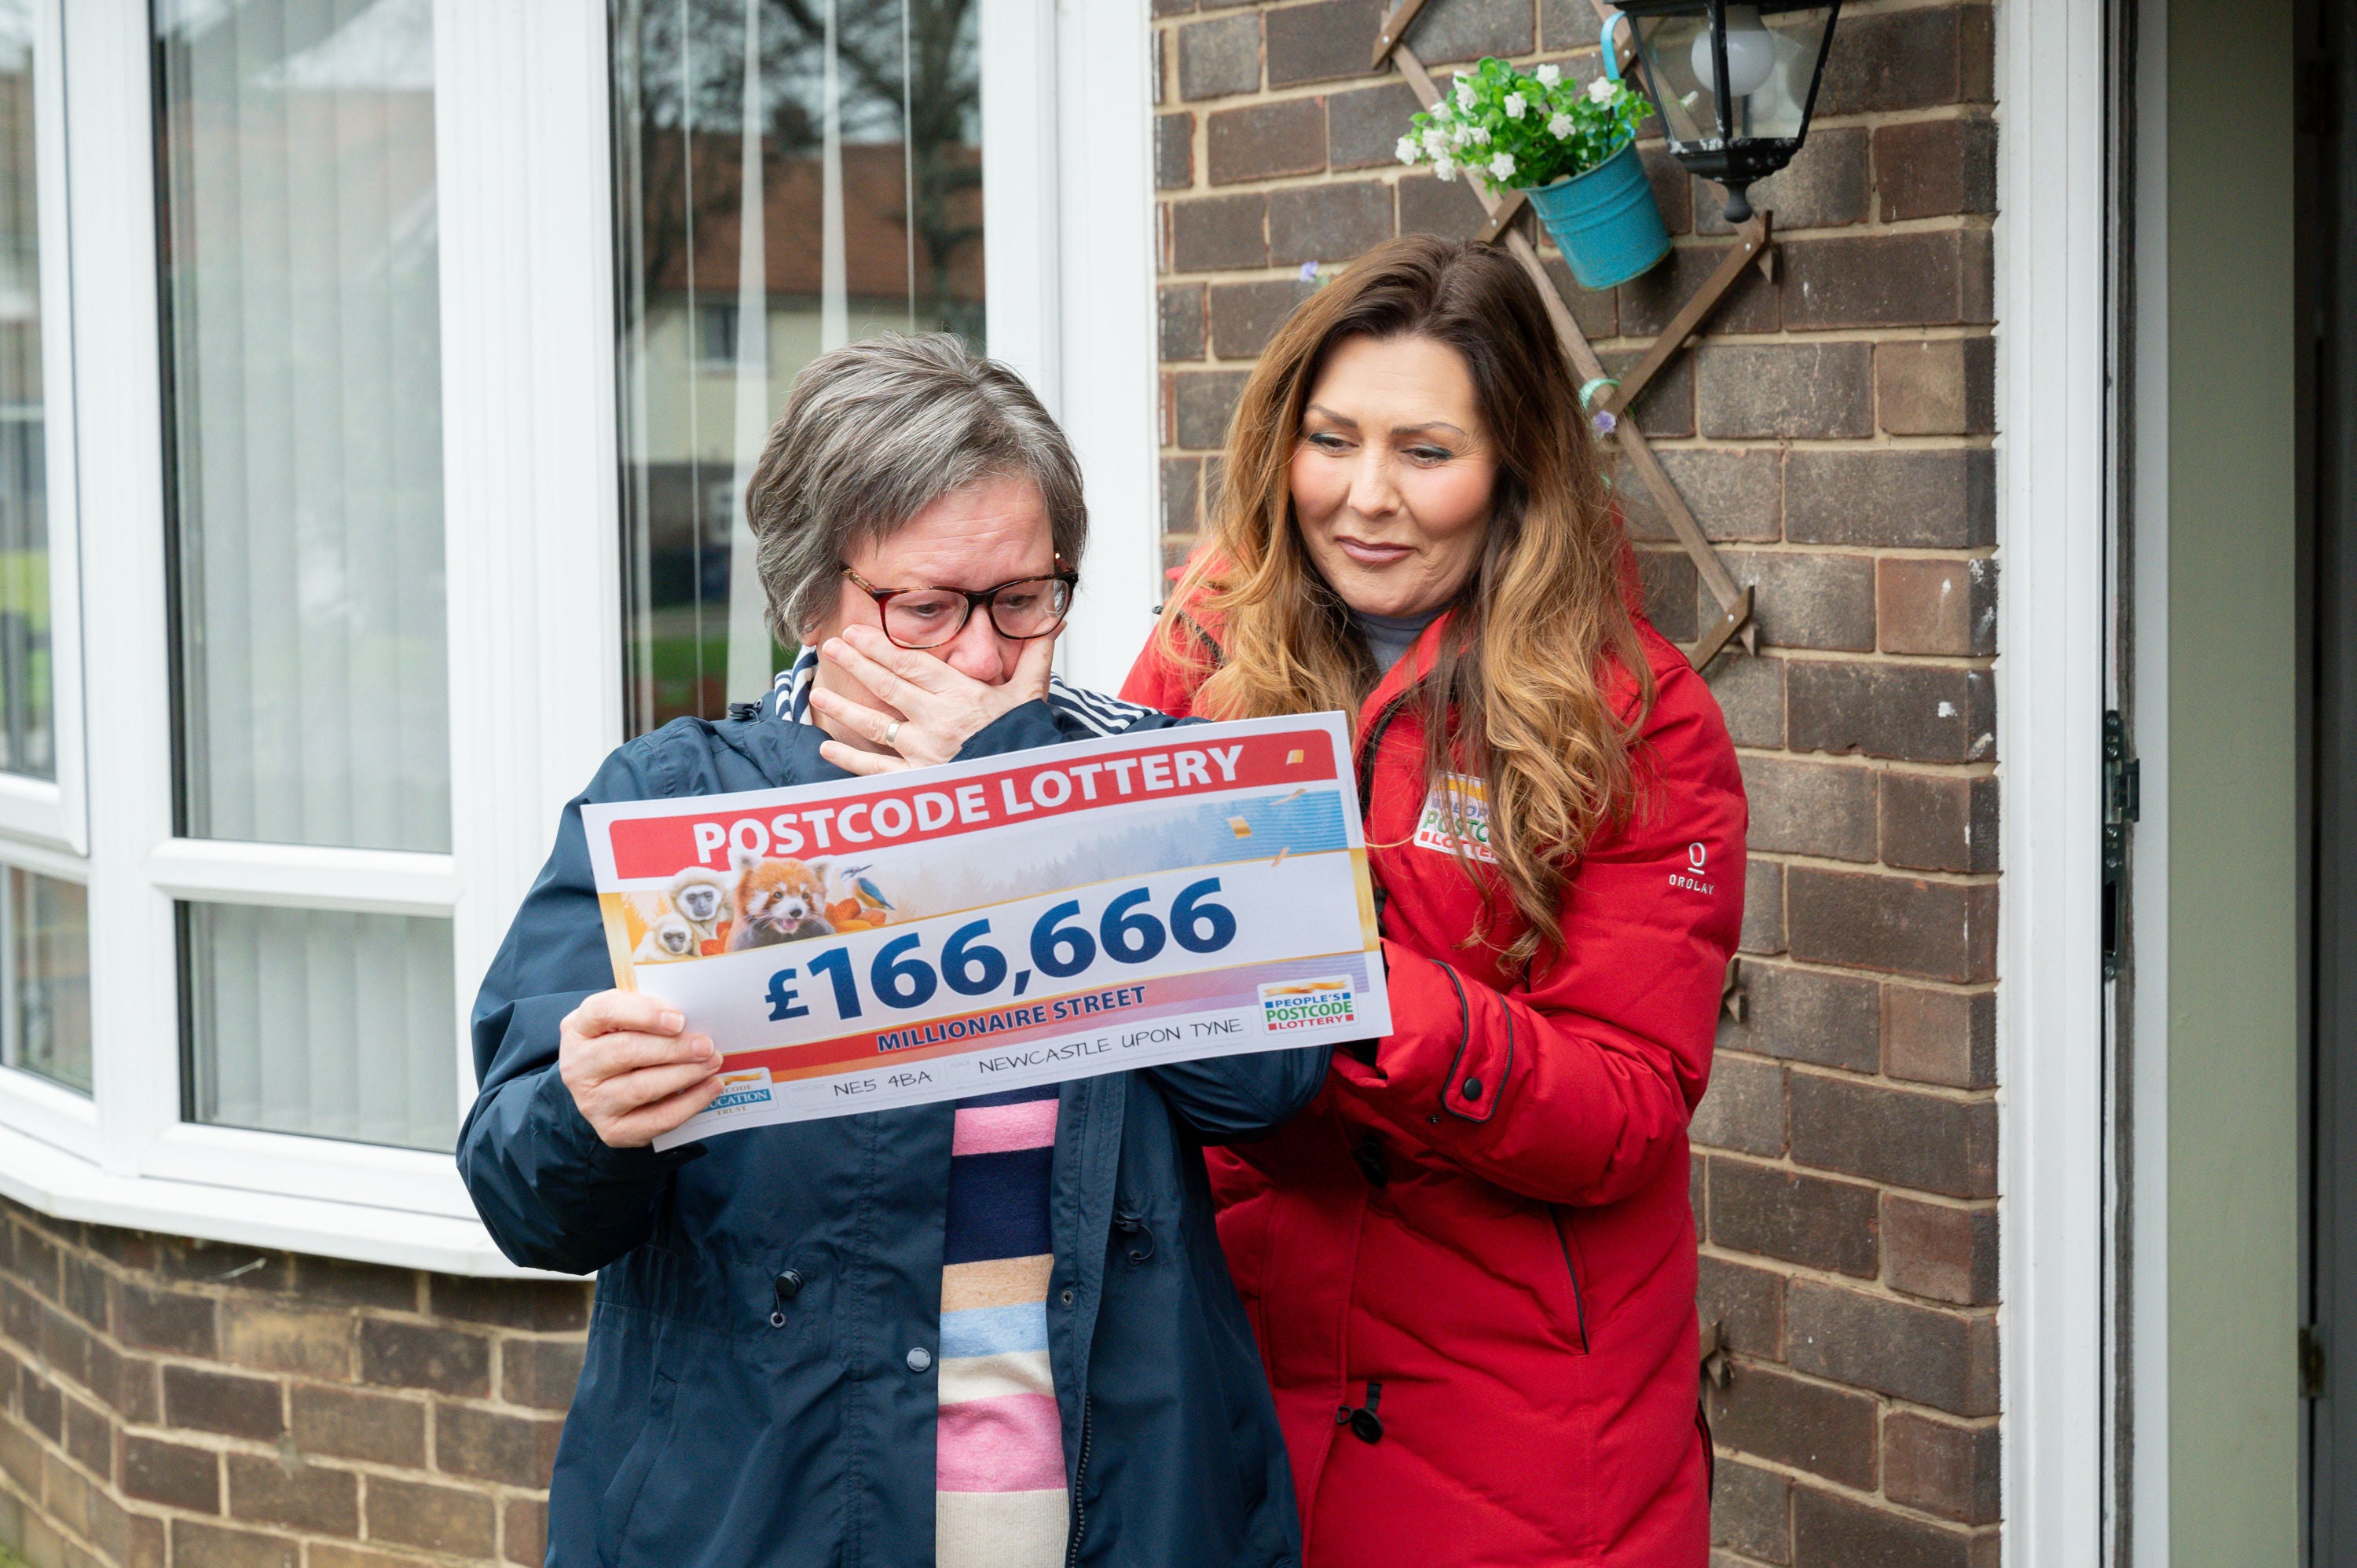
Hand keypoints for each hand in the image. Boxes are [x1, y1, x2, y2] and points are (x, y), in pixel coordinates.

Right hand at [558, 990, 723, 1147]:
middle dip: (673, 1048)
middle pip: (626, 1051)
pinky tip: (711, 1087)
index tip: (679, 1019)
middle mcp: (578, 1065)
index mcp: (579, 1027)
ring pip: (642, 1087)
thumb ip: (649, 1014)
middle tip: (706, 1045)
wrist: (604, 1087)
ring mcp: (591, 1101)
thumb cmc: (622, 1042)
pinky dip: (690, 1103)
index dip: (643, 1013)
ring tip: (712, 1063)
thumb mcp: (625, 1020)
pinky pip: (657, 1119)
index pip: (603, 1011)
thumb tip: (691, 1022)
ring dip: (685, 1074)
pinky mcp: (612, 1130)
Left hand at [809, 624, 1055, 774]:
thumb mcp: (1032, 695)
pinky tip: (828, 750)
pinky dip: (850, 760)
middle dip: (856, 664)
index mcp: (960, 695)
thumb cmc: (1026, 741)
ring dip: (843, 708)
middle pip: (887, 686)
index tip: (856, 633)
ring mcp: (923, 752)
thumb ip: (1034, 656)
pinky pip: (876, 769)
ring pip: (874, 725)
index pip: (911, 665)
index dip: (879, 647)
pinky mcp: (917, 781)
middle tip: (832, 647)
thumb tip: (1049, 622)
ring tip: (818, 693)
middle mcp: (935, 720)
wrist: (1027, 788)